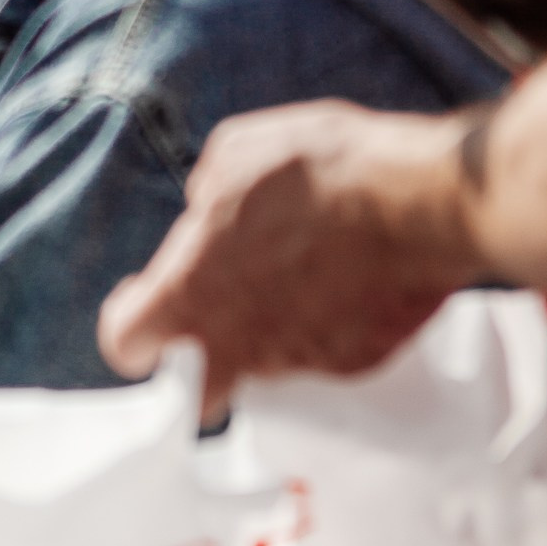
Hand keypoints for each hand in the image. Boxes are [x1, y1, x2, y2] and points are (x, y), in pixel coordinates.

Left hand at [98, 100, 479, 410]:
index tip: (148, 302)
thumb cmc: (323, 170)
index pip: (125, 343)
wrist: (421, 203)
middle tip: (221, 315)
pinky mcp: (352, 366)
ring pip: (265, 368)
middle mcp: (238, 342)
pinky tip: (348, 280)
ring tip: (306, 272)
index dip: (132, 325)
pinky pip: (324, 356)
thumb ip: (207, 196)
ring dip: (271, 332)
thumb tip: (209, 211)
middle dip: (199, 365)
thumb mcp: (237, 154)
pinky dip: (327, 328)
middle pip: (195, 390)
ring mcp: (297, 363)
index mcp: (192, 291)